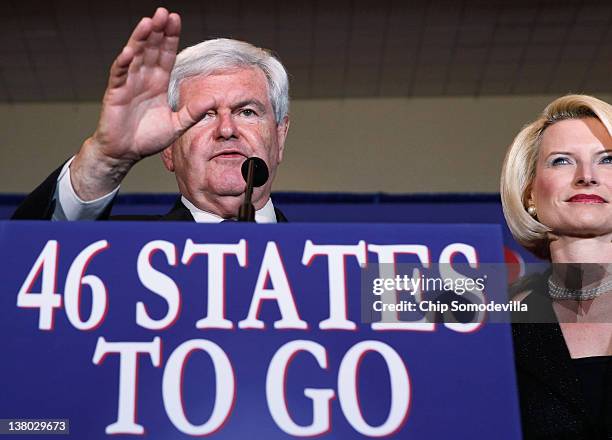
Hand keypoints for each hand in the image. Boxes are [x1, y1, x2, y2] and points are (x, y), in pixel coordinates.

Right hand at [71, 7, 210, 199]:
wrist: (126, 152)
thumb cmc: (148, 137)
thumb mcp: (177, 125)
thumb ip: (193, 113)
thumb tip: (214, 101)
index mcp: (158, 83)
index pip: (166, 55)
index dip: (170, 37)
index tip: (176, 19)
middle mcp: (143, 78)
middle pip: (151, 49)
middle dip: (158, 31)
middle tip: (164, 12)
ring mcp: (128, 83)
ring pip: (135, 56)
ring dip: (141, 39)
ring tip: (148, 23)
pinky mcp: (115, 93)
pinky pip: (119, 74)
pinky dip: (124, 63)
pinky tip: (130, 51)